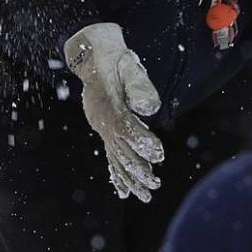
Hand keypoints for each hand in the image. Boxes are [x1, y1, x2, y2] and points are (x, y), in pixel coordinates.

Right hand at [64, 23, 163, 201]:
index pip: (124, 127)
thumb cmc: (113, 58)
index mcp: (106, 104)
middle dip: (137, 169)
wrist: (92, 55)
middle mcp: (100, 119)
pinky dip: (117, 173)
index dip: (141, 141)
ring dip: (130, 177)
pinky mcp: (104, 129)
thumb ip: (139, 84)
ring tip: (145, 195)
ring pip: (115, 156)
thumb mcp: (127, 64)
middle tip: (154, 184)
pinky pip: (109, 154)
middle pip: (119, 149)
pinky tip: (124, 191)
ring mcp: (100, 126)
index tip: (159, 154)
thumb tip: (151, 108)